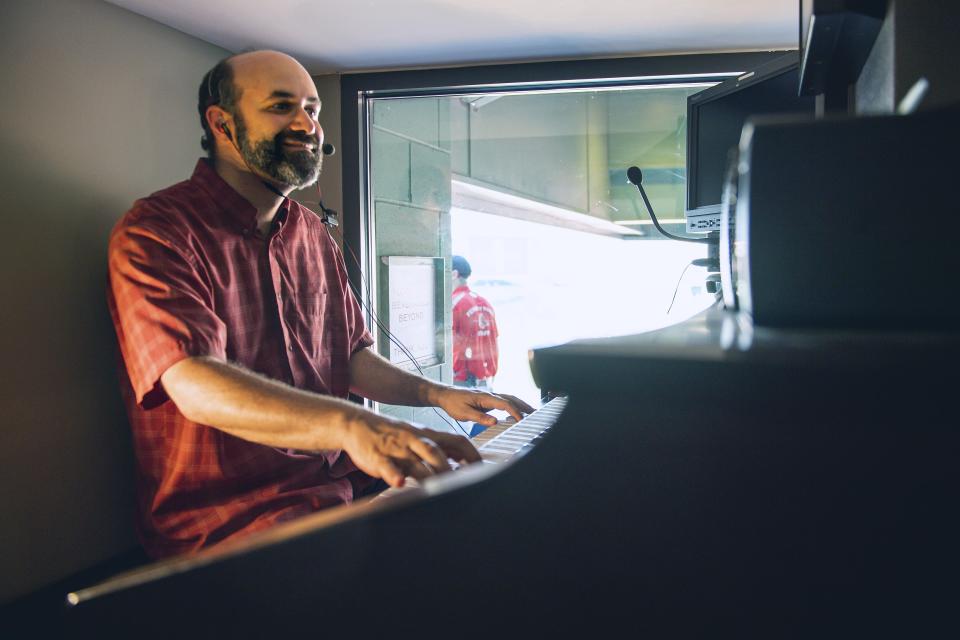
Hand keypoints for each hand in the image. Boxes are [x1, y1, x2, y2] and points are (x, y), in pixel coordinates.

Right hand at [342, 411, 480, 487]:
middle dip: (450, 470)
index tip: (482, 469)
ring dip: (428, 475)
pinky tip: (400, 484)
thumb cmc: (392, 433)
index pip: (457, 440)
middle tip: (462, 487)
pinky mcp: (378, 457)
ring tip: (438, 489)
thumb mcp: (418, 436)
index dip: (472, 455)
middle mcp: (414, 440)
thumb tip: (463, 459)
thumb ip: (439, 447)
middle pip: (437, 453)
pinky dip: (394, 475)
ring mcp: (397, 449)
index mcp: (427, 435)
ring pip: (416, 462)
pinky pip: (387, 466)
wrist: (356, 423)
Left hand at [430, 386, 535, 427]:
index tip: (522, 420)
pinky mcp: (487, 400)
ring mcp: (489, 396)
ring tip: (530, 412)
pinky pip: (504, 401)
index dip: (515, 412)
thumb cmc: (452, 403)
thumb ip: (479, 418)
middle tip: (535, 414)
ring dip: (520, 405)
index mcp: (485, 397)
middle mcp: (489, 395)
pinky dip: (513, 405)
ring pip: (509, 398)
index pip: (505, 404)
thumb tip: (494, 422)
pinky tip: (515, 412)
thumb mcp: (463, 414)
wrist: (444, 395)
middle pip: (511, 398)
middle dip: (524, 406)